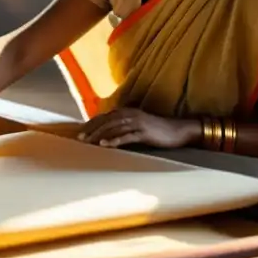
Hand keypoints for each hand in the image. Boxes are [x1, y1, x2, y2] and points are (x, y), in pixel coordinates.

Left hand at [78, 108, 199, 149]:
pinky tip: (105, 145)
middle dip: (92, 129)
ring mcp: (138, 122)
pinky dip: (114, 140)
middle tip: (79, 138)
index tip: (80, 132)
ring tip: (88, 142)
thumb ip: (124, 127)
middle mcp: (131, 114)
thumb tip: (108, 135)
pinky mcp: (144, 132)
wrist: (178, 131)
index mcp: (127, 111)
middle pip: (106, 121)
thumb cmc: (157, 130)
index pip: (105, 117)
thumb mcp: (138, 126)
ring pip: (114, 127)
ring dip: (99, 134)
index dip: (92, 124)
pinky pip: (126, 136)